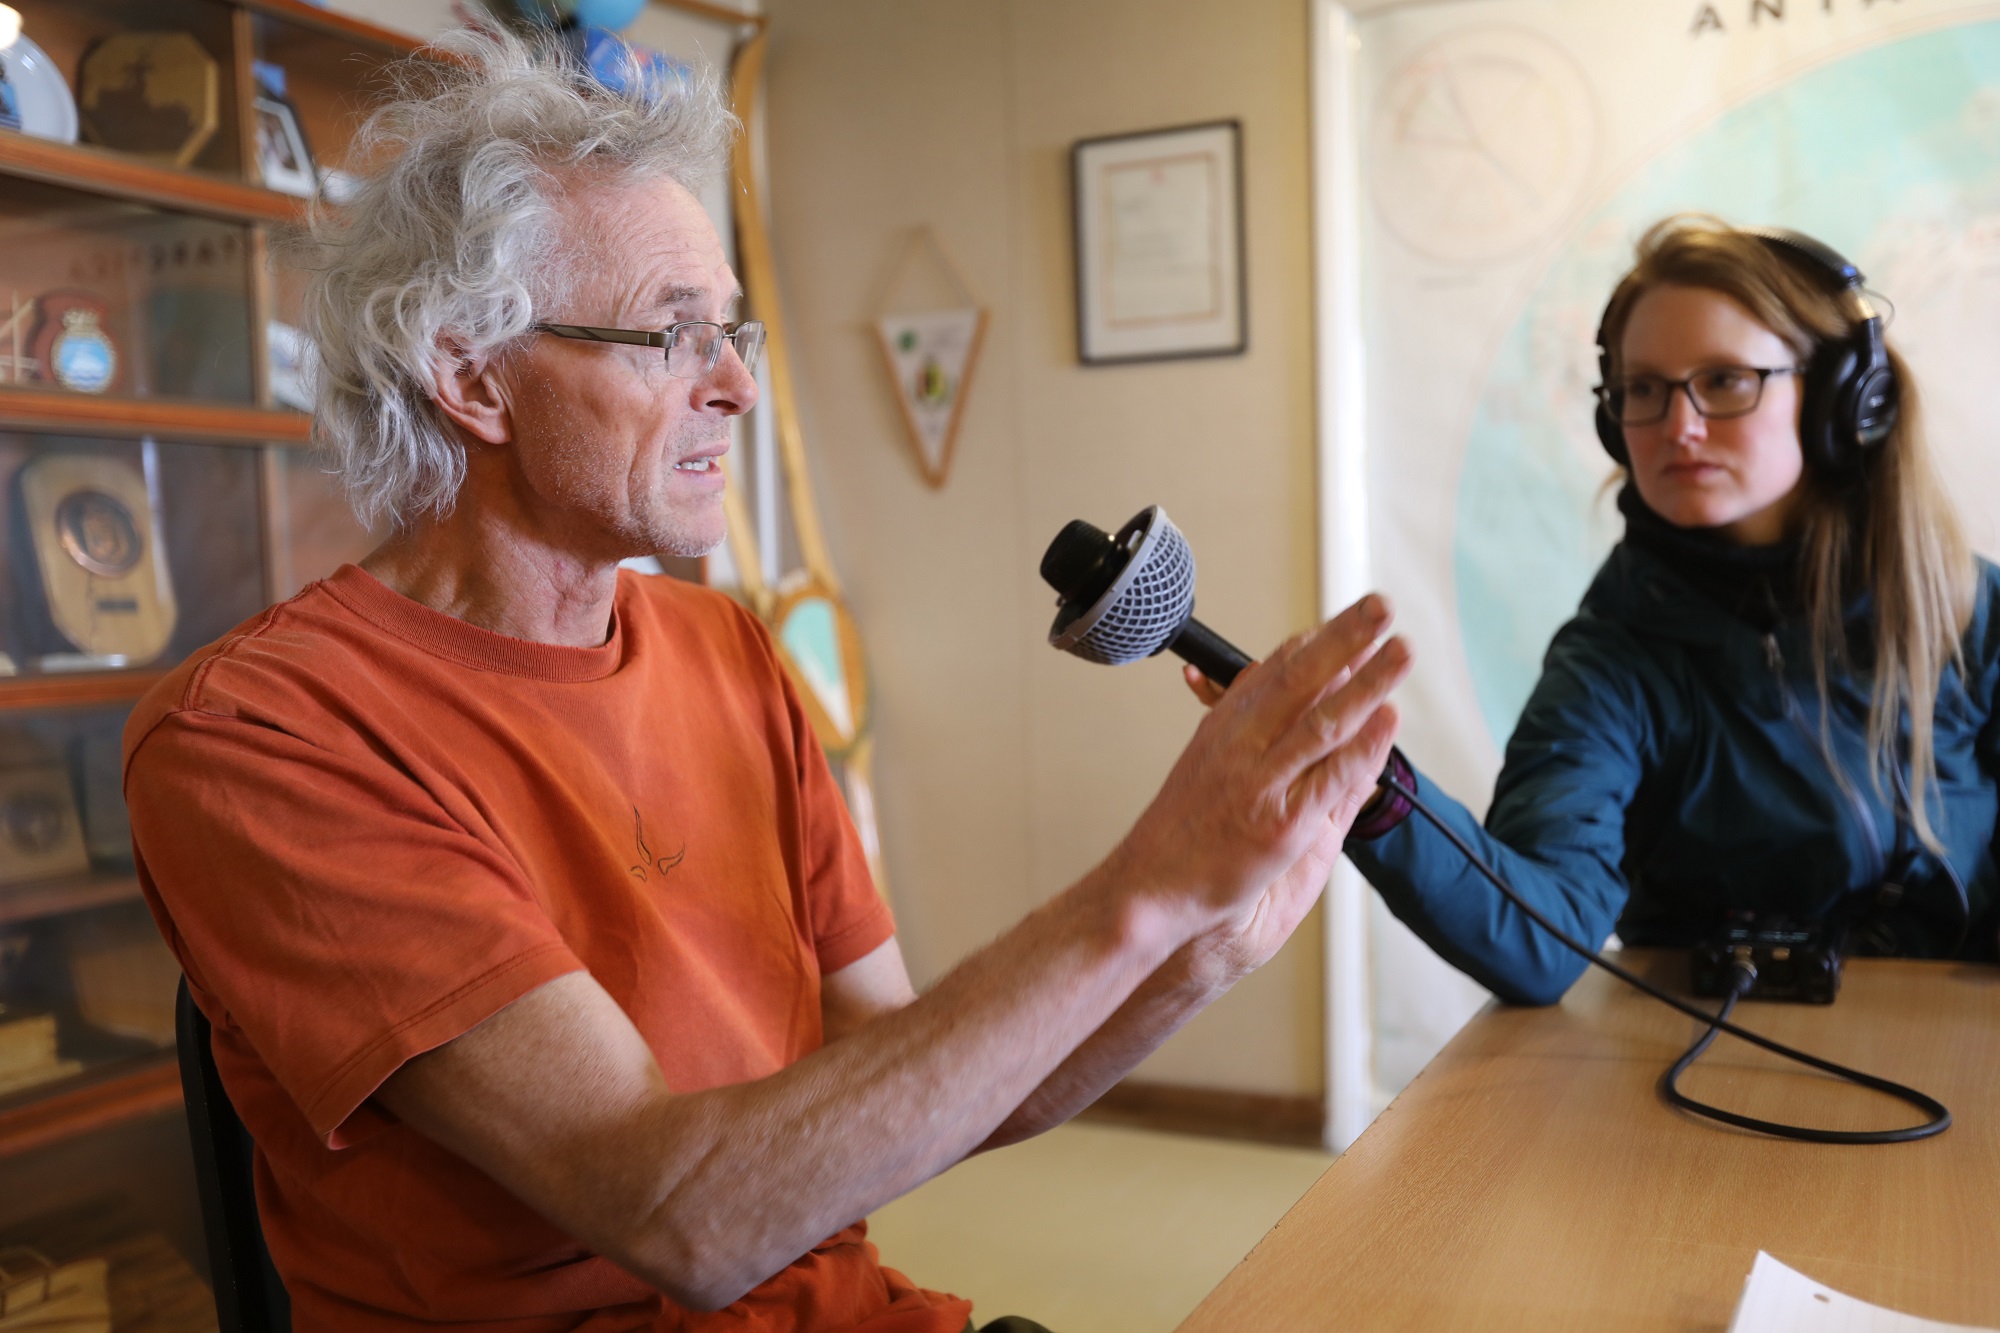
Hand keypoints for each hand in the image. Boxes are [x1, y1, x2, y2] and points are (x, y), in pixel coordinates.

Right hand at [1109, 595, 1409, 941]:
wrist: (1149, 886)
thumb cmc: (1181, 830)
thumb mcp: (1207, 759)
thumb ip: (1247, 723)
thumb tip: (1280, 682)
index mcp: (1224, 727)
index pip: (1276, 669)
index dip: (1319, 640)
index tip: (1354, 617)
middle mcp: (1240, 746)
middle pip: (1299, 679)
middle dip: (1343, 638)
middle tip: (1379, 606)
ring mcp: (1260, 785)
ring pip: (1321, 722)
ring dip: (1366, 683)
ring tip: (1401, 651)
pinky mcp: (1279, 826)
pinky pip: (1329, 779)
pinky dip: (1360, 748)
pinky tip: (1386, 721)